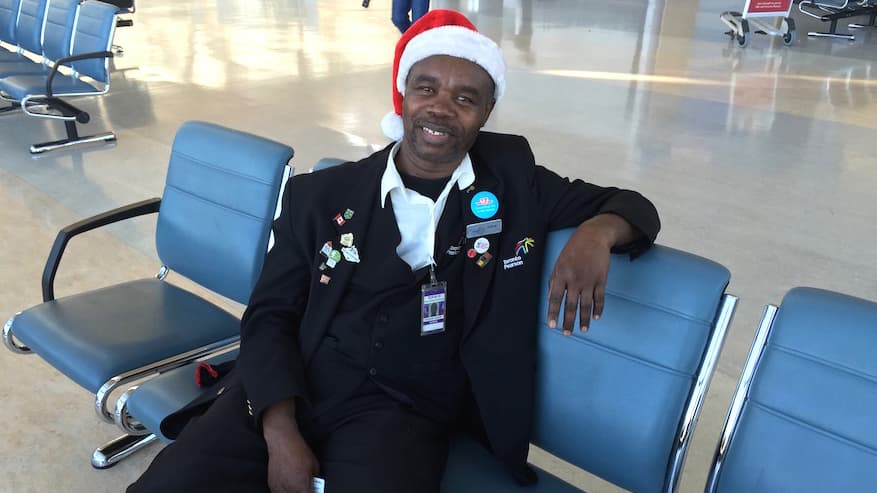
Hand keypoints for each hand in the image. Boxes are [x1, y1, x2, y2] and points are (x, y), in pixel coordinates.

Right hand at [262, 401, 319, 492]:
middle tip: (304, 489)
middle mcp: (290, 489)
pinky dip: (284, 492)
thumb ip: (314, 479)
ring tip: (296, 488)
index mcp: (303, 485)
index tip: (312, 491)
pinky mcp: (271, 484)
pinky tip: (288, 487)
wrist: (282, 442)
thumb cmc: (299, 451)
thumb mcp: (314, 465)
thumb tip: (314, 486)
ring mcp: (279, 488)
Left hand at [547, 216, 623, 333]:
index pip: (554, 298)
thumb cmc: (572, 251)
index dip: (553, 313)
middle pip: (571, 305)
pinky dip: (598, 308)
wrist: (592, 237)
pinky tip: (596, 318)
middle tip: (567, 334)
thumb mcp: (558, 263)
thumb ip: (553, 282)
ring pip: (586, 304)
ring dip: (584, 319)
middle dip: (568, 321)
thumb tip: (549, 300)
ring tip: (583, 330)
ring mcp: (589, 280)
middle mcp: (574, 279)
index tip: (552, 326)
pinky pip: (600, 297)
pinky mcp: (601, 279)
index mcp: (560, 275)